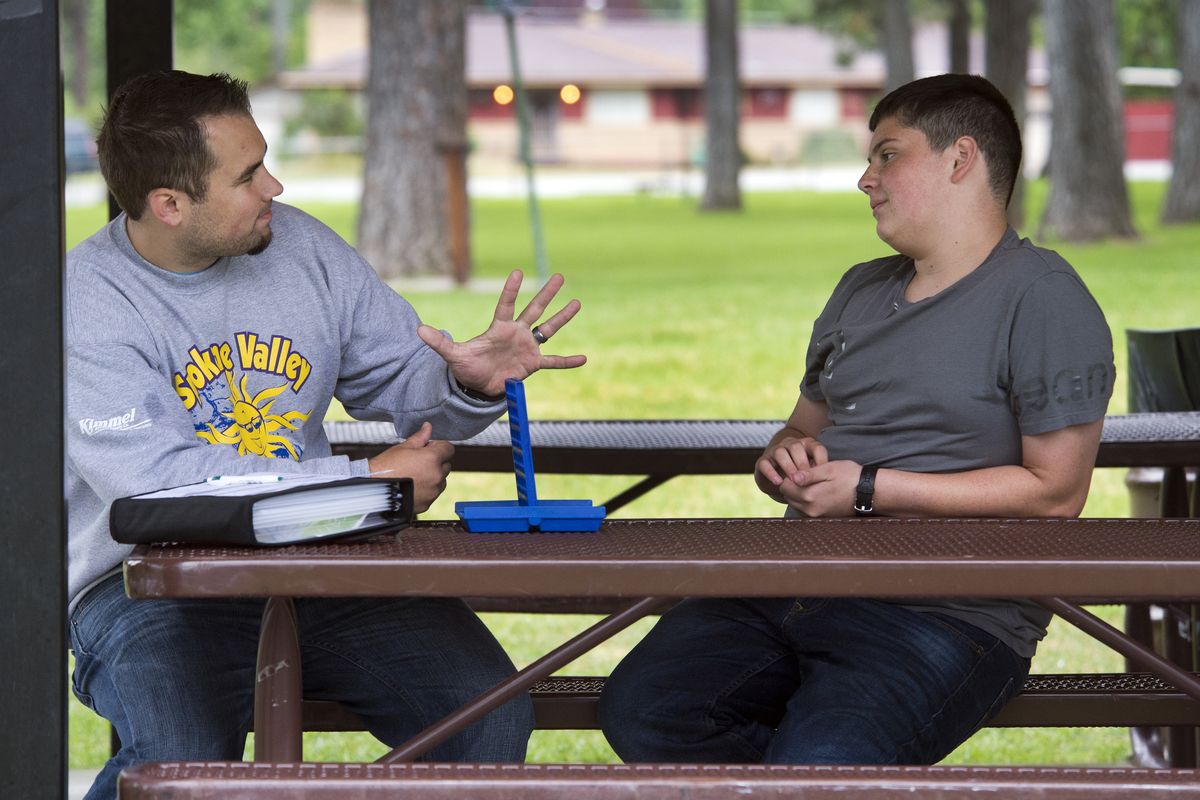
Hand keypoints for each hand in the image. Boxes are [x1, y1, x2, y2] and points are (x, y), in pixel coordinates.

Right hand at [366, 422, 453, 512]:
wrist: (373, 491)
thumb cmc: (385, 468)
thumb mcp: (403, 448)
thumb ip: (420, 437)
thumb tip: (428, 427)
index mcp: (432, 459)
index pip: (449, 449)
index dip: (439, 447)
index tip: (428, 448)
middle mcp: (436, 476)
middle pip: (446, 465)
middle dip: (436, 461)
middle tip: (417, 461)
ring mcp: (433, 492)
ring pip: (441, 480)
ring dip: (433, 476)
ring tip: (413, 475)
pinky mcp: (427, 504)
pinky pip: (433, 493)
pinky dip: (426, 490)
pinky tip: (412, 486)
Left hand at [417, 270, 585, 396]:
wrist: (477, 385)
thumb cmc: (467, 367)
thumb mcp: (453, 355)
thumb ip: (439, 342)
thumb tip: (418, 330)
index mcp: (499, 328)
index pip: (506, 305)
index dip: (511, 290)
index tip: (517, 273)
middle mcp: (516, 333)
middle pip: (534, 309)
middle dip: (546, 294)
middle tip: (559, 276)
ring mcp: (526, 347)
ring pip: (548, 329)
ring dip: (562, 317)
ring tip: (577, 302)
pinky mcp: (532, 364)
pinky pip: (553, 362)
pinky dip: (567, 361)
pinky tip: (584, 359)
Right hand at [755, 436, 827, 499]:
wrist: (779, 481)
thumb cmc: (802, 477)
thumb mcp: (813, 474)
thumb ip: (819, 473)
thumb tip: (828, 480)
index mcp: (806, 445)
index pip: (816, 447)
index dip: (821, 460)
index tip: (823, 474)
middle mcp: (790, 444)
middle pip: (796, 447)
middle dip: (802, 463)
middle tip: (806, 478)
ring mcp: (775, 451)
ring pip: (780, 452)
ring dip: (788, 466)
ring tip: (793, 480)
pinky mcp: (762, 461)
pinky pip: (765, 463)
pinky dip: (771, 473)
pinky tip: (779, 483)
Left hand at [776, 459, 861, 517]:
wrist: (869, 492)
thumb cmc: (850, 476)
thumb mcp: (829, 469)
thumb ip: (808, 474)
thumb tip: (792, 477)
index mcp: (810, 496)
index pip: (784, 486)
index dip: (790, 475)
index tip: (802, 469)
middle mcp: (810, 510)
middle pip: (788, 496)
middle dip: (793, 485)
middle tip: (808, 475)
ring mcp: (816, 516)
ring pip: (796, 503)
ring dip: (799, 493)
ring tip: (814, 482)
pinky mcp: (822, 518)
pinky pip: (805, 509)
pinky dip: (807, 500)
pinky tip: (818, 491)